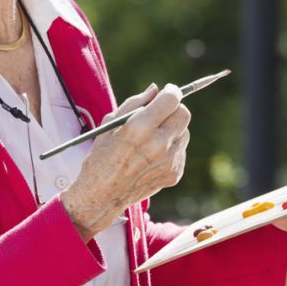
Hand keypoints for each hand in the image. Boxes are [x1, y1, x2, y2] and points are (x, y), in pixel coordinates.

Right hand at [60, 83, 190, 240]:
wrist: (102, 196)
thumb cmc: (102, 156)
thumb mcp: (110, 124)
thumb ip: (135, 103)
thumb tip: (156, 89)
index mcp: (139, 128)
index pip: (172, 99)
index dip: (171, 92)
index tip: (168, 91)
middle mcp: (158, 144)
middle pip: (184, 114)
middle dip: (174, 109)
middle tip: (162, 112)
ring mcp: (168, 161)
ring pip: (184, 132)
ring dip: (172, 130)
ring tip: (152, 139)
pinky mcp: (174, 174)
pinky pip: (181, 150)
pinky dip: (171, 148)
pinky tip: (153, 156)